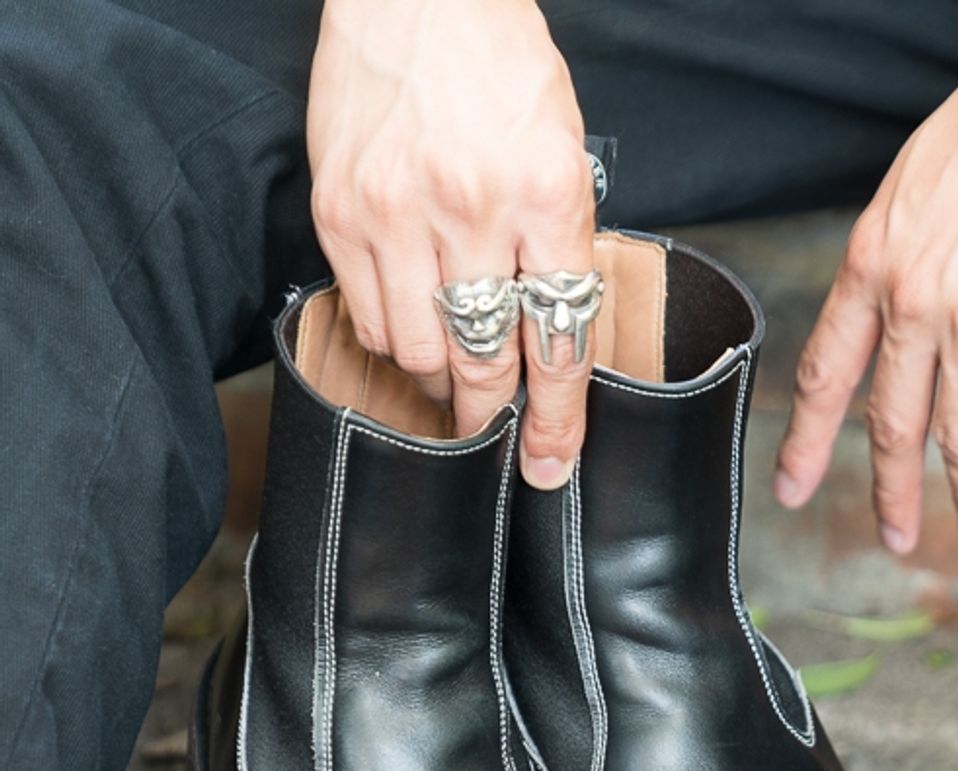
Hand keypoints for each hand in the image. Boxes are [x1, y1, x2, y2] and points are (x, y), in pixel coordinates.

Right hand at [307, 0, 594, 487]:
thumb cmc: (499, 66)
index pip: (558, 341)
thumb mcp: (563, 151)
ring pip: (418, 354)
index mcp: (547, 194)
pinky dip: (391, 339)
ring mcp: (395, 214)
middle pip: (484, 363)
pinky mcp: (339, 213)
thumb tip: (548, 340)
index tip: (552, 462)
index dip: (557, 419)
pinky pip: (364, 319)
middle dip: (492, 414)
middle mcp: (470, 210)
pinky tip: (410, 322)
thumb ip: (557, 247)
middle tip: (494, 428)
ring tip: (452, 367)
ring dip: (440, 377)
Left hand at [775, 0, 957, 550]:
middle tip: (893, 536)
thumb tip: (911, 303)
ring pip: (956, 442)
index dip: (808, 440)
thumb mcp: (921, 178)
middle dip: (891, 492)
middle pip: (890, 425)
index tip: (793, 485)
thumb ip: (905, 253)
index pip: (825, 372)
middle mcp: (910, 305)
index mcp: (872, 261)